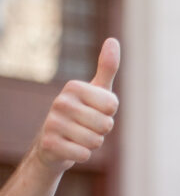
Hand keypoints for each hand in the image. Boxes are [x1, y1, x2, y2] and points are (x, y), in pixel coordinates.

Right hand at [31, 37, 119, 172]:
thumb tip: (113, 40)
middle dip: (102, 131)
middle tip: (87, 127)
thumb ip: (107, 68)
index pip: (112, 106)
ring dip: (93, 143)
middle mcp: (60, 101)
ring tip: (79, 137)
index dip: (109, 113)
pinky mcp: (50, 144)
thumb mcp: (97, 91)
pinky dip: (83, 155)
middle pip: (106, 125)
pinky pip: (84, 155)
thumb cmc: (82, 114)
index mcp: (73, 87)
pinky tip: (71, 148)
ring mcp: (52, 123)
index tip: (95, 111)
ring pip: (96, 141)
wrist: (54, 143)